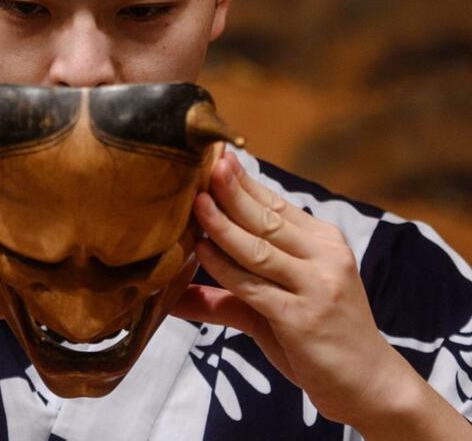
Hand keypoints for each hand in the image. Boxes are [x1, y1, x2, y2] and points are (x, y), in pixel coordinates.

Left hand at [173, 152, 412, 425]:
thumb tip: (174, 294)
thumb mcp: (275, 307)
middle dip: (232, 191)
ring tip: (195, 203)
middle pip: (267, 218)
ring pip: (258, 246)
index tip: (215, 158)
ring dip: (222, 224)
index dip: (244, 182)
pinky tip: (201, 250)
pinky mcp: (302, 316)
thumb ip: (227, 295)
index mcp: (323, 242)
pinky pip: (254, 284)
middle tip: (205, 166)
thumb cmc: (318, 338)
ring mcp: (316, 285)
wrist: (368, 384)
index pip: (276, 204)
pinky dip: (224, 266)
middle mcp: (323, 256)